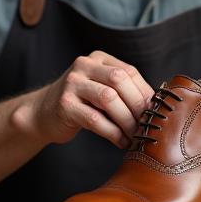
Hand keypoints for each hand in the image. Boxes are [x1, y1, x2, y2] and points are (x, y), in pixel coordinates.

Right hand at [15, 51, 153, 148]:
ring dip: (126, 121)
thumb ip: (123, 91)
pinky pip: (94, 119)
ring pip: (108, 98)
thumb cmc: (82, 103)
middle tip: (148, 125)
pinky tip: (120, 142)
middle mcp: (84, 66)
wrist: (42, 113)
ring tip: (135, 136)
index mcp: (98, 59)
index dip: (145, 92)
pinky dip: (112, 133)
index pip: (128, 71)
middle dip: (137, 105)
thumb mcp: (101, 89)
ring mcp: (72, 83)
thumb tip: (158, 106)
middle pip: (119, 80)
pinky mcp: (65, 104)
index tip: (156, 112)